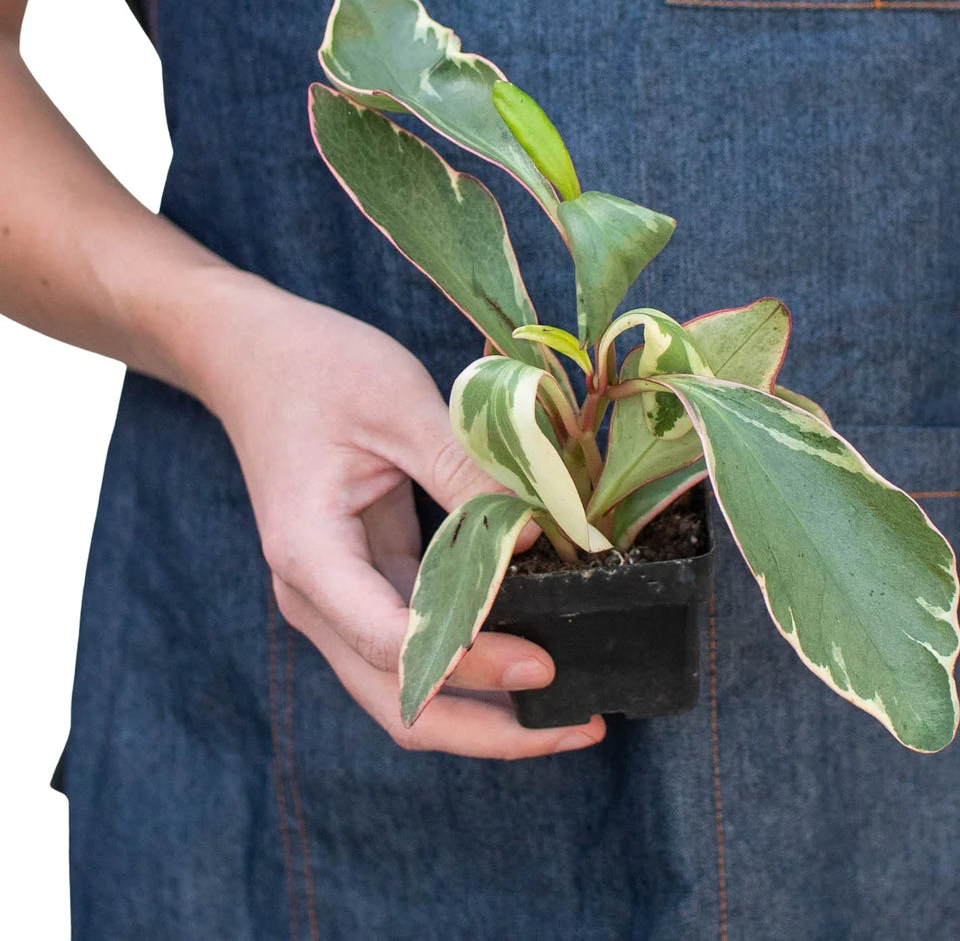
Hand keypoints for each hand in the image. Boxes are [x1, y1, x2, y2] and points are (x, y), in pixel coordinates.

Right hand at [195, 276, 606, 758]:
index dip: (471, 662)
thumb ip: (467, 474)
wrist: (253, 355)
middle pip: (399, 705)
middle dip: (490, 731)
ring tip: (570, 708)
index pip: (391, 645)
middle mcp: (316, 598)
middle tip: (579, 725)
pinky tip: (532, 648)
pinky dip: (472, 659)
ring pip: (409, 690)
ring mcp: (337, 598)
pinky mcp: (362, 583)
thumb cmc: (318, 368)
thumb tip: (544, 533)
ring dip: (485, 709)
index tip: (545, 660)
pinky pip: (417, 645)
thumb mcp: (400, 406)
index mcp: (311, 557)